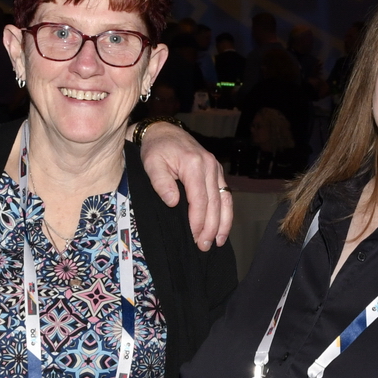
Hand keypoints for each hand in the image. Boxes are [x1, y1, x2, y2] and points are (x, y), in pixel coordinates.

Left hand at [138, 122, 231, 249]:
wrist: (164, 131)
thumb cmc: (156, 149)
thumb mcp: (151, 163)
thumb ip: (161, 182)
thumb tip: (173, 202)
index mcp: (194, 164)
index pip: (200, 199)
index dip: (198, 221)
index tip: (194, 238)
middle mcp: (210, 166)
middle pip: (215, 203)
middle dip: (210, 228)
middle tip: (204, 247)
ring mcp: (215, 168)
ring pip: (225, 200)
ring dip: (223, 223)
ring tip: (217, 242)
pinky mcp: (217, 171)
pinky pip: (225, 194)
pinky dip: (226, 212)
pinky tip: (222, 227)